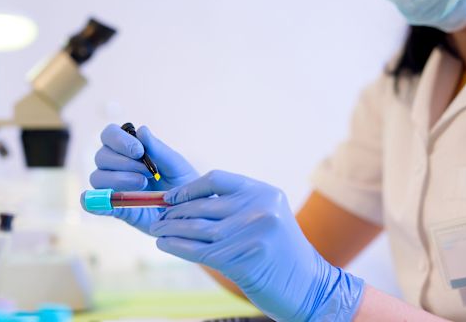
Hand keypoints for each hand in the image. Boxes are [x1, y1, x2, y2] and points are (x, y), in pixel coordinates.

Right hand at [86, 124, 198, 233]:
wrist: (189, 211)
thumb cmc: (183, 183)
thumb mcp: (176, 165)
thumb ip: (158, 149)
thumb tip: (141, 130)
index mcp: (129, 149)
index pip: (109, 135)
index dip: (119, 140)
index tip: (139, 152)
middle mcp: (116, 165)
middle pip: (101, 156)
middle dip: (123, 163)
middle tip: (148, 173)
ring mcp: (113, 187)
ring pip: (97, 177)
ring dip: (118, 179)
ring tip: (142, 185)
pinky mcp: (114, 208)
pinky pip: (95, 203)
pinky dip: (94, 202)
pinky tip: (108, 202)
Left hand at [150, 170, 363, 321]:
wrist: (309, 286)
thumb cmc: (280, 253)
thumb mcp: (265, 218)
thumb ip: (234, 207)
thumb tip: (185, 204)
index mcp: (263, 192)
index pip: (215, 179)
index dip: (188, 188)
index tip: (170, 198)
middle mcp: (259, 208)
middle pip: (202, 206)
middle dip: (174, 213)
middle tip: (157, 218)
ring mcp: (252, 233)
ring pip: (197, 228)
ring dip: (170, 230)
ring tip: (157, 231)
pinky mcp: (243, 259)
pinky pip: (199, 250)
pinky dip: (177, 247)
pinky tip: (164, 245)